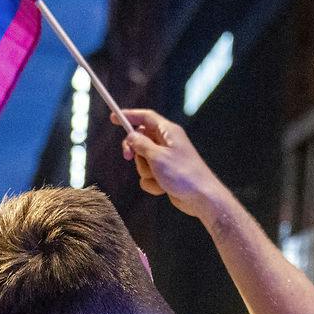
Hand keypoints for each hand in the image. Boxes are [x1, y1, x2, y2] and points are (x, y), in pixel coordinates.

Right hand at [113, 108, 231, 220]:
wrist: (200, 197)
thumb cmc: (183, 174)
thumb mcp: (157, 156)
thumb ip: (140, 144)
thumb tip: (131, 136)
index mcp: (168, 132)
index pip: (145, 117)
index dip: (129, 116)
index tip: (113, 118)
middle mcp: (168, 143)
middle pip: (141, 139)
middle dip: (134, 151)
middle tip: (128, 157)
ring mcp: (166, 159)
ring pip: (142, 160)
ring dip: (145, 171)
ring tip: (158, 177)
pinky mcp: (166, 174)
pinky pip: (148, 175)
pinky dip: (151, 183)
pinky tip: (162, 188)